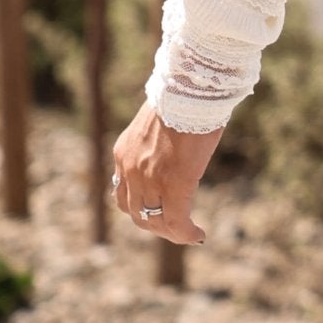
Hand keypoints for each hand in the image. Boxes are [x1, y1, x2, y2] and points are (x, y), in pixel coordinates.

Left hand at [111, 100, 223, 246]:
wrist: (191, 87)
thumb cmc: (184, 95)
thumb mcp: (160, 121)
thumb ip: (158, 141)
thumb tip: (175, 147)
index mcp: (124, 152)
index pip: (124, 192)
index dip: (141, 206)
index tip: (159, 212)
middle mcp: (129, 169)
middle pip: (135, 212)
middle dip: (155, 224)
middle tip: (175, 228)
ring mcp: (148, 179)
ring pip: (153, 221)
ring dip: (169, 231)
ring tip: (186, 233)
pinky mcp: (173, 185)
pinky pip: (176, 220)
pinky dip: (185, 233)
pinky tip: (197, 235)